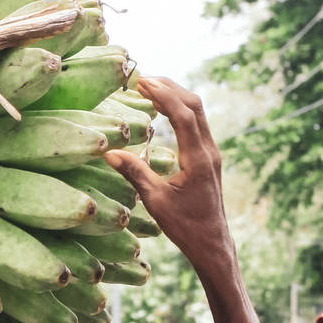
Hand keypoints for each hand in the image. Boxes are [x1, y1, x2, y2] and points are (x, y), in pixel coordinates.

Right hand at [105, 76, 232, 276]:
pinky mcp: (209, 158)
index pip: (183, 115)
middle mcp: (209, 151)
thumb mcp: (155, 201)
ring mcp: (211, 153)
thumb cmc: (185, 227)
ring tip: (150, 88)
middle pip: (194, 106)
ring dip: (176, 97)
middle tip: (143, 79)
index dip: (163, 95)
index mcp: (198, 159)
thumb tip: (109, 151)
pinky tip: (163, 111)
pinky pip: (196, 124)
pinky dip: (179, 111)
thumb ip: (135, 173)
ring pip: (198, 113)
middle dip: (169, 88)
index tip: (142, 82)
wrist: (213, 243)